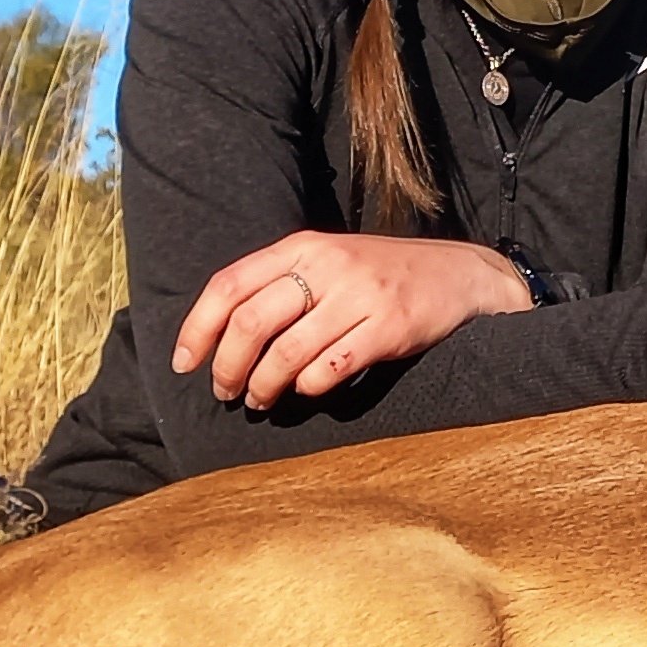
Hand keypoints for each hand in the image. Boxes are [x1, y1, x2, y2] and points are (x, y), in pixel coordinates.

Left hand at [176, 232, 529, 407]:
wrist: (461, 275)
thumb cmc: (382, 275)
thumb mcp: (330, 262)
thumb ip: (280, 285)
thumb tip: (219, 334)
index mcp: (303, 246)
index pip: (229, 284)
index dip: (198, 327)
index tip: (185, 363)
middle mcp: (328, 265)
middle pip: (251, 322)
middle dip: (227, 366)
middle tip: (224, 392)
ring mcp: (360, 296)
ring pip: (286, 352)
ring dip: (263, 386)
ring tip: (259, 400)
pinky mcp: (389, 328)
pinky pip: (330, 369)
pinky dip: (308, 388)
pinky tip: (306, 392)